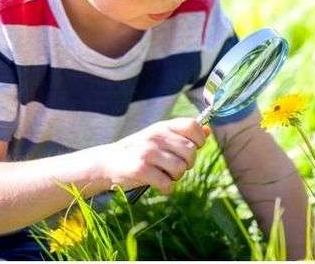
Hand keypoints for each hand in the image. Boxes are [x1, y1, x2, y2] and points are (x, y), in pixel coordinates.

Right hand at [96, 118, 210, 194]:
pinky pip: (168, 184)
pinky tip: (158, 185)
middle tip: (174, 167)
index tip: (192, 149)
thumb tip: (208, 130)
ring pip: (181, 169)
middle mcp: (156, 136)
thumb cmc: (138, 150)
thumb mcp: (159, 137)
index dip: (198, 140)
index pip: (193, 126)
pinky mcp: (140, 169)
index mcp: (163, 126)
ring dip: (175, 177)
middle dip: (187, 164)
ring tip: (163, 174)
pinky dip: (166, 188)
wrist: (106, 162)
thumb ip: (182, 134)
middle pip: (191, 151)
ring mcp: (148, 152)